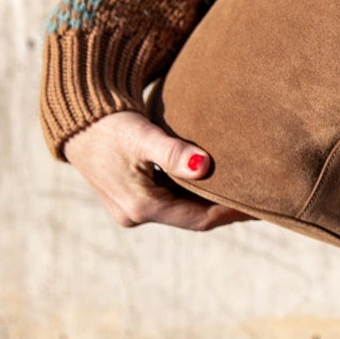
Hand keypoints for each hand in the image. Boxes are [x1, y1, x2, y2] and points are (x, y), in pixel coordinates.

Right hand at [62, 109, 253, 231]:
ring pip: (182, 211)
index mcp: (140, 207)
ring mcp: (131, 209)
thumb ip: (173, 152)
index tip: (261, 205)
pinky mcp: (130, 197)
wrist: (76, 119)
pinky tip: (216, 184)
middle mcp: (134, 215)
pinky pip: (170, 201)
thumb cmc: (109, 123)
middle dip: (225, 210)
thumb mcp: (142, 135)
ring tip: (246, 193)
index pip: (198, 219)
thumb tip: (204, 167)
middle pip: (192, 218)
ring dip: (210, 203)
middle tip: (262, 201)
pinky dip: (193, 194)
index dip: (231, 213)